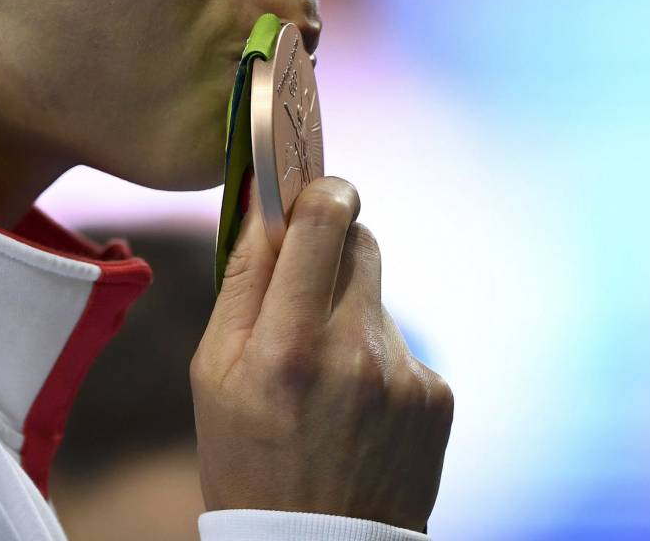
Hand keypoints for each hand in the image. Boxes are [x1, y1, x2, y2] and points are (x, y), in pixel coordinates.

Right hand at [191, 175, 453, 531]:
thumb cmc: (248, 460)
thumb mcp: (213, 373)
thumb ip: (242, 280)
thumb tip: (263, 203)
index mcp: (288, 344)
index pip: (324, 218)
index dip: (317, 189)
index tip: (306, 192)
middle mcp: (355, 351)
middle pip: (359, 241)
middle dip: (330, 250)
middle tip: (302, 293)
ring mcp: (404, 375)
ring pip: (375, 297)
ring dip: (349, 314)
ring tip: (323, 380)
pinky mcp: (436, 395)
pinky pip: (400, 345)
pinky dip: (376, 362)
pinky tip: (355, 410)